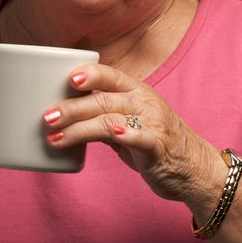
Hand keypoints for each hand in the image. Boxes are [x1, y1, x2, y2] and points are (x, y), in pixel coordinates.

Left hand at [43, 63, 220, 202]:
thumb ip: (103, 113)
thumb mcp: (130, 120)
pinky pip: (140, 137)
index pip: (111, 76)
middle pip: (103, 100)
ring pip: (111, 120)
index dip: (91, 74)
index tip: (68, 79)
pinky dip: (126, 135)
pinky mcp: (158, 146)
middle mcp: (145, 102)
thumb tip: (65, 111)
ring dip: (79, 129)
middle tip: (47, 117)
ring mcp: (153, 123)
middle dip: (72, 108)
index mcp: (136, 91)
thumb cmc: (155, 141)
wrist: (195, 168)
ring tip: (54, 137)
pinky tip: (113, 135)